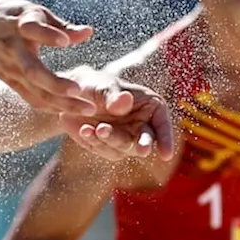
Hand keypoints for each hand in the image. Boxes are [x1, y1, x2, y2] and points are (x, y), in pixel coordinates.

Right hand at [0, 0, 95, 115]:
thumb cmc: (8, 14)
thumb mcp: (32, 11)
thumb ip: (60, 25)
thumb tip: (88, 32)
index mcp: (19, 25)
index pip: (32, 29)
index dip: (48, 34)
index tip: (65, 41)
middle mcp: (12, 48)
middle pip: (33, 70)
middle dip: (57, 84)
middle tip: (80, 90)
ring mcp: (8, 67)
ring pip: (34, 90)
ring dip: (61, 102)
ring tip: (86, 109)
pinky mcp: (6, 79)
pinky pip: (30, 97)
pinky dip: (50, 105)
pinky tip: (68, 111)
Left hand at [59, 74, 175, 162]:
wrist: (72, 97)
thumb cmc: (95, 85)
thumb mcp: (103, 85)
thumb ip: (113, 95)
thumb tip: (125, 100)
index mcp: (150, 106)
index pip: (162, 123)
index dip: (166, 139)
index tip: (166, 154)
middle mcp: (141, 125)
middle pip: (145, 139)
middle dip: (142, 144)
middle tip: (142, 150)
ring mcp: (126, 139)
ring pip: (124, 146)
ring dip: (111, 139)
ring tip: (97, 128)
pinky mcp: (108, 147)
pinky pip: (104, 149)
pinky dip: (95, 141)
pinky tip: (85, 130)